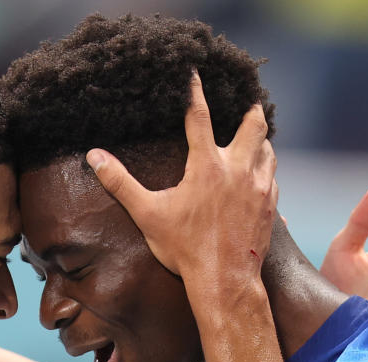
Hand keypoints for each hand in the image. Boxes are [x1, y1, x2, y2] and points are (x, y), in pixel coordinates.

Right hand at [87, 71, 277, 304]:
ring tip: (255, 136)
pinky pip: (273, 178)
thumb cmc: (185, 250)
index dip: (195, 91)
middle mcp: (238, 169)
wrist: (225, 281)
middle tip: (248, 102)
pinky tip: (261, 174)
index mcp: (207, 166)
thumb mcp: (148, 215)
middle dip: (250, 110)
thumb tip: (94, 157)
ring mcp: (258, 187)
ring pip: (268, 149)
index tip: (195, 73)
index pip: (200, 116)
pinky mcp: (270, 206)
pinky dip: (266, 169)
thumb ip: (120, 183)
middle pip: (253, 125)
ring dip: (261, 140)